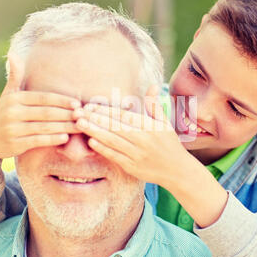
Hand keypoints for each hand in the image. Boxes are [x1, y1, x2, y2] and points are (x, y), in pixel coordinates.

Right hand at [0, 53, 81, 169]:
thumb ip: (15, 76)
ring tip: (79, 126)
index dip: (61, 100)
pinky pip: (37, 141)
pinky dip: (52, 139)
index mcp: (15, 98)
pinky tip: (65, 137)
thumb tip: (13, 54)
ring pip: (44, 127)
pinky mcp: (14, 144)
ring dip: (64, 127)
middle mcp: (12, 112)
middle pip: (46, 113)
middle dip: (67, 114)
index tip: (77, 103)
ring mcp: (13, 129)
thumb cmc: (4, 114)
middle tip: (83, 115)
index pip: (43, 98)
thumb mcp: (8, 94)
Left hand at [73, 85, 196, 187]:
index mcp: (150, 127)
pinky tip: (91, 141)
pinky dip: (103, 149)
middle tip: (79, 112)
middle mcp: (143, 140)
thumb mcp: (165, 123)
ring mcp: (137, 155)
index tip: (91, 105)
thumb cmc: (170, 144)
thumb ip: (154, 105)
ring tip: (80, 124)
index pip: (124, 116)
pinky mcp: (133, 167)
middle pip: (115, 127)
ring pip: (112, 141)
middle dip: (95, 119)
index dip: (106, 111)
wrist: (177, 171)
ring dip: (95, 132)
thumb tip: (152, 86)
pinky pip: (115, 156)